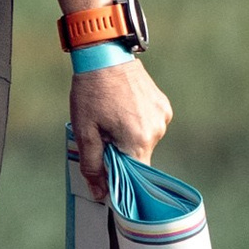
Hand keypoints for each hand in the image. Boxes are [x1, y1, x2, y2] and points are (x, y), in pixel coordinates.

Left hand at [69, 54, 173, 195]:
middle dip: (120, 153)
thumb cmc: (91, 92)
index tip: (105, 169)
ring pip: (144, 141)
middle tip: (101, 133)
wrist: (104, 54)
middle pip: (138, 158)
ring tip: (111, 116)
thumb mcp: (84, 132)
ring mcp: (163, 117)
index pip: (133, 176)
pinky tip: (123, 108)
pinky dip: (137, 123)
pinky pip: (151, 126)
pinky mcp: (163, 106)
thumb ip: (93, 166)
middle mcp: (156, 131)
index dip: (118, 177)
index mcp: (138, 140)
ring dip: (129, 137)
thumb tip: (100, 195)